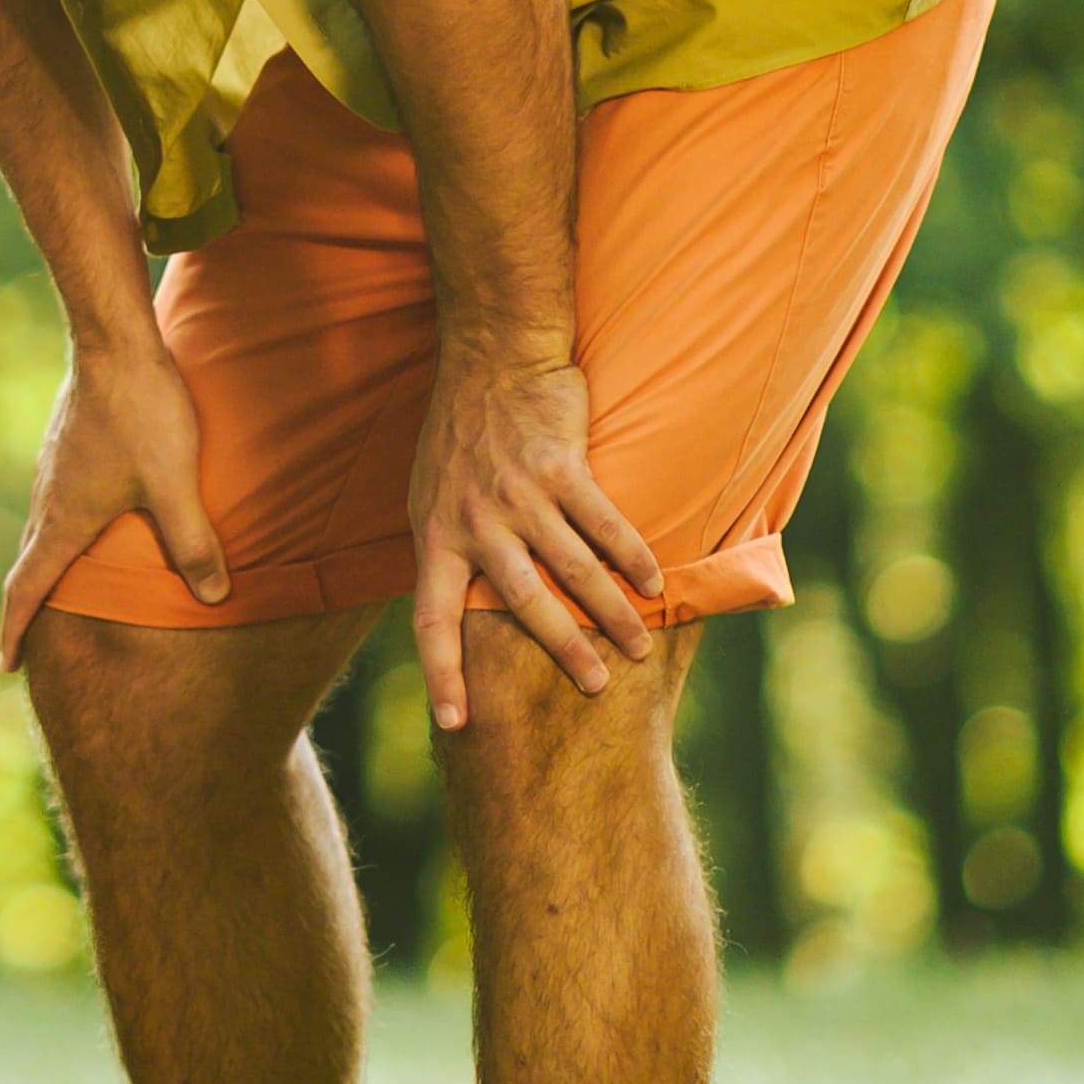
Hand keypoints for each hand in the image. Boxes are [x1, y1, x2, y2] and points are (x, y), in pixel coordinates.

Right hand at [0, 335, 226, 669]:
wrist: (115, 340)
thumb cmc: (142, 414)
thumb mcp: (174, 484)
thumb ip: (193, 543)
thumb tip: (215, 598)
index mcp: (65, 519)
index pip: (27, 588)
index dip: (16, 633)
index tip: (7, 667)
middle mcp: (49, 496)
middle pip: (32, 562)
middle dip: (32, 604)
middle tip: (36, 637)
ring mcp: (54, 465)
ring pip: (45, 526)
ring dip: (51, 560)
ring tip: (70, 581)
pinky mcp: (67, 441)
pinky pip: (59, 497)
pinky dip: (66, 524)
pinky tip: (95, 514)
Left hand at [399, 340, 659, 725]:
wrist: (491, 357)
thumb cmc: (459, 433)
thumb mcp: (429, 495)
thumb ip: (446, 549)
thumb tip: (455, 610)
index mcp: (437, 536)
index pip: (431, 621)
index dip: (442, 675)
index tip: (457, 725)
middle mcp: (477, 522)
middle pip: (524, 604)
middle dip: (563, 651)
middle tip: (596, 687)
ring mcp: (520, 495)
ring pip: (574, 570)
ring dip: (612, 613)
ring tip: (637, 647)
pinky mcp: (561, 468)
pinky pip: (605, 524)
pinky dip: (633, 557)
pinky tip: (655, 583)